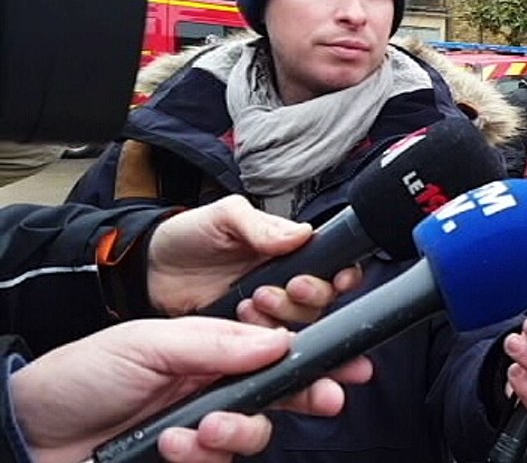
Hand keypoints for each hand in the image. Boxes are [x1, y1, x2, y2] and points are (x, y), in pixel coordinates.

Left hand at [9, 317, 373, 462]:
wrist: (27, 434)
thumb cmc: (79, 377)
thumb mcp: (148, 344)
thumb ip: (216, 342)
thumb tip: (279, 341)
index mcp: (208, 345)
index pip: (275, 342)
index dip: (314, 347)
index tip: (346, 355)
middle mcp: (212, 384)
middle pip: (282, 391)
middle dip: (309, 394)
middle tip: (327, 398)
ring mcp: (200, 427)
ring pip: (255, 433)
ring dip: (239, 431)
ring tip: (205, 429)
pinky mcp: (186, 460)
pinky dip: (204, 457)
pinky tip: (175, 445)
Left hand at [147, 196, 362, 323]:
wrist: (147, 271)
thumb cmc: (187, 236)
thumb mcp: (223, 216)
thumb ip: (260, 225)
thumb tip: (301, 234)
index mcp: (291, 251)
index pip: (334, 264)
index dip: (344, 275)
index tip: (338, 279)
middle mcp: (286, 282)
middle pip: (325, 300)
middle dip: (312, 296)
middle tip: (287, 286)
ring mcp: (268, 312)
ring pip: (302, 325)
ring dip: (286, 316)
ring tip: (254, 300)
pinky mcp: (246, 336)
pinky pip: (269, 345)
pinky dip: (262, 336)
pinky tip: (241, 317)